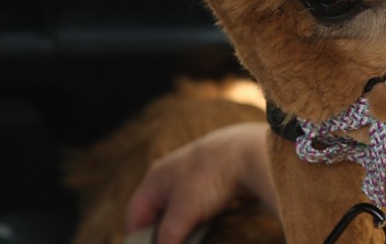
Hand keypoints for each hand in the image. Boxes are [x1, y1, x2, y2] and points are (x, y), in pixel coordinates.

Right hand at [125, 121, 274, 243]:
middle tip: (176, 243)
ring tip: (193, 239)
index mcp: (154, 180)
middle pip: (157, 215)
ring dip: (182, 229)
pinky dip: (198, 220)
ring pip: (178, 212)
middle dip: (163, 235)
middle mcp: (169, 176)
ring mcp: (191, 177)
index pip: (135, 217)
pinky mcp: (211, 181)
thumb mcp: (184, 213)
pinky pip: (197, 207)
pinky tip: (207, 228)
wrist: (250, 152)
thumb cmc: (211, 178)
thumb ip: (167, 236)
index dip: (139, 239)